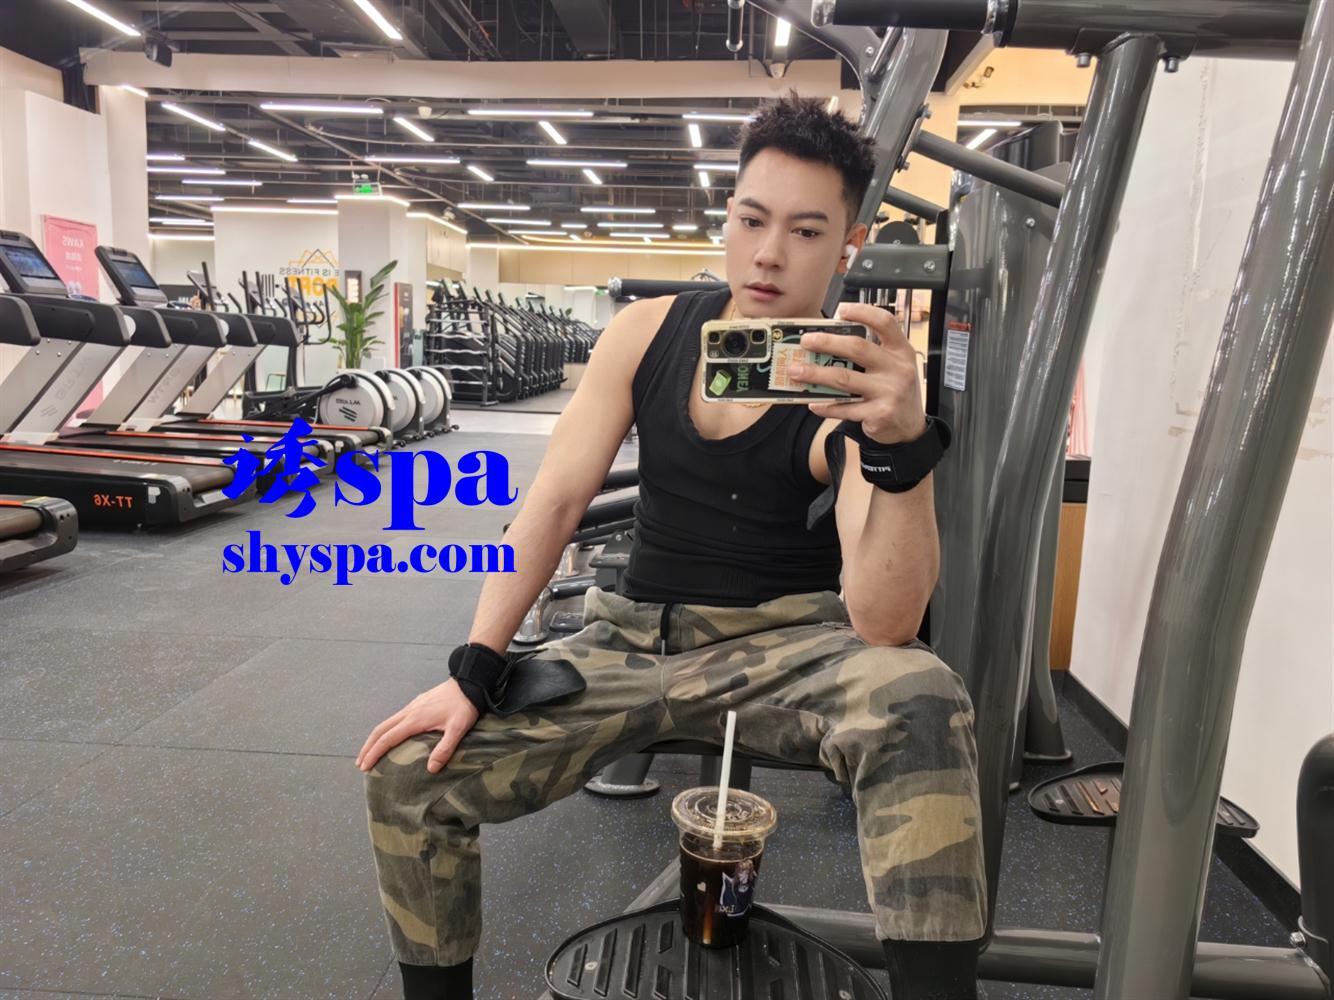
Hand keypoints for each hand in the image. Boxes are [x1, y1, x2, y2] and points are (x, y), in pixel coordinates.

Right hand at [356, 678, 480, 774]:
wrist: (469, 682)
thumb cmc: (464, 706)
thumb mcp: (458, 728)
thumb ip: (445, 748)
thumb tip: (431, 769)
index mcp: (415, 719)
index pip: (387, 738)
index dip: (374, 753)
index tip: (365, 766)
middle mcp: (409, 712)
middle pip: (380, 730)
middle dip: (368, 747)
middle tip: (360, 763)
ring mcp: (412, 706)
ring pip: (386, 723)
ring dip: (375, 738)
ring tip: (370, 752)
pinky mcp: (417, 703)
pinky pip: (395, 718)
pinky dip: (386, 730)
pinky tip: (390, 737)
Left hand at [788, 302, 926, 444]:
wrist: (909, 426)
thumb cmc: (894, 391)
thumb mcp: (892, 367)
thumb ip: (870, 353)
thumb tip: (828, 342)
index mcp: (900, 351)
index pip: (885, 323)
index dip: (863, 312)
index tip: (841, 310)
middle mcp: (897, 369)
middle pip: (858, 348)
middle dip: (827, 342)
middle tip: (805, 342)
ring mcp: (889, 392)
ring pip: (844, 379)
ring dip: (816, 374)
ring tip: (796, 371)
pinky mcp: (878, 414)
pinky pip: (844, 408)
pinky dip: (825, 405)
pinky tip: (813, 402)